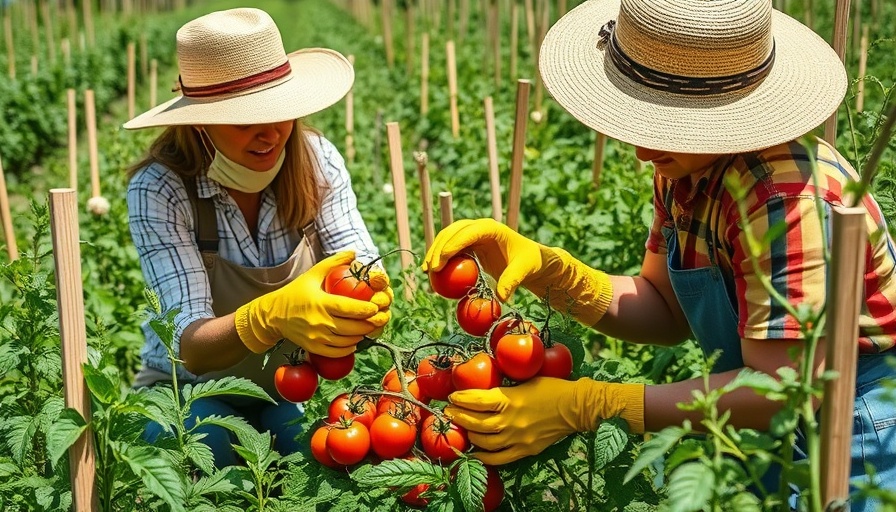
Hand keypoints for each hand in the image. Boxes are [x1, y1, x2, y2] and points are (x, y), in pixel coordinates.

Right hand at [235, 251, 387, 356]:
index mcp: (320, 303)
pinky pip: (338, 353)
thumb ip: (334, 262)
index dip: (365, 309)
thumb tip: (354, 253)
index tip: (375, 307)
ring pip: (348, 341)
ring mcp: (316, 337)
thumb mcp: (313, 274)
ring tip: (369, 327)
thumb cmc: (296, 293)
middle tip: (379, 318)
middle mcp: (319, 322)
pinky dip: (350, 348)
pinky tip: (355, 340)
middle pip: (352, 328)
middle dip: (369, 324)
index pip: (349, 308)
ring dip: (362, 335)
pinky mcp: (314, 348)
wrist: (273, 315)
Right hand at [422, 218, 613, 324]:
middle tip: (430, 269)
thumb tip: (501, 297)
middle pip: (452, 232)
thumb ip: (512, 280)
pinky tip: (434, 273)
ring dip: (435, 252)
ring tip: (427, 271)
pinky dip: (441, 259)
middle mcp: (480, 228)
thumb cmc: (531, 262)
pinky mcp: (470, 245)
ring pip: (448, 238)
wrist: (532, 261)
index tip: (440, 261)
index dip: (452, 245)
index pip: (467, 232)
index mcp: (492, 228)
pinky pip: (452, 249)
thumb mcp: (525, 270)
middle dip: (438, 248)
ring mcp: (473, 235)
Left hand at [445, 377, 643, 464]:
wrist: (577, 407)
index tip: (452, 397)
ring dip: (470, 434)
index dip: (461, 399)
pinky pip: (500, 458)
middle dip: (459, 417)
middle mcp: (511, 421)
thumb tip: (486, 388)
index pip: (477, 401)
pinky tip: (474, 452)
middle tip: (449, 412)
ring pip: (485, 441)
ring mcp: (518, 438)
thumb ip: (506, 388)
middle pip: (476, 422)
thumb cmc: (553, 388)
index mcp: (510, 399)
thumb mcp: (526, 381)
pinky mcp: (526, 449)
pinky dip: (484, 456)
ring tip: (462, 427)